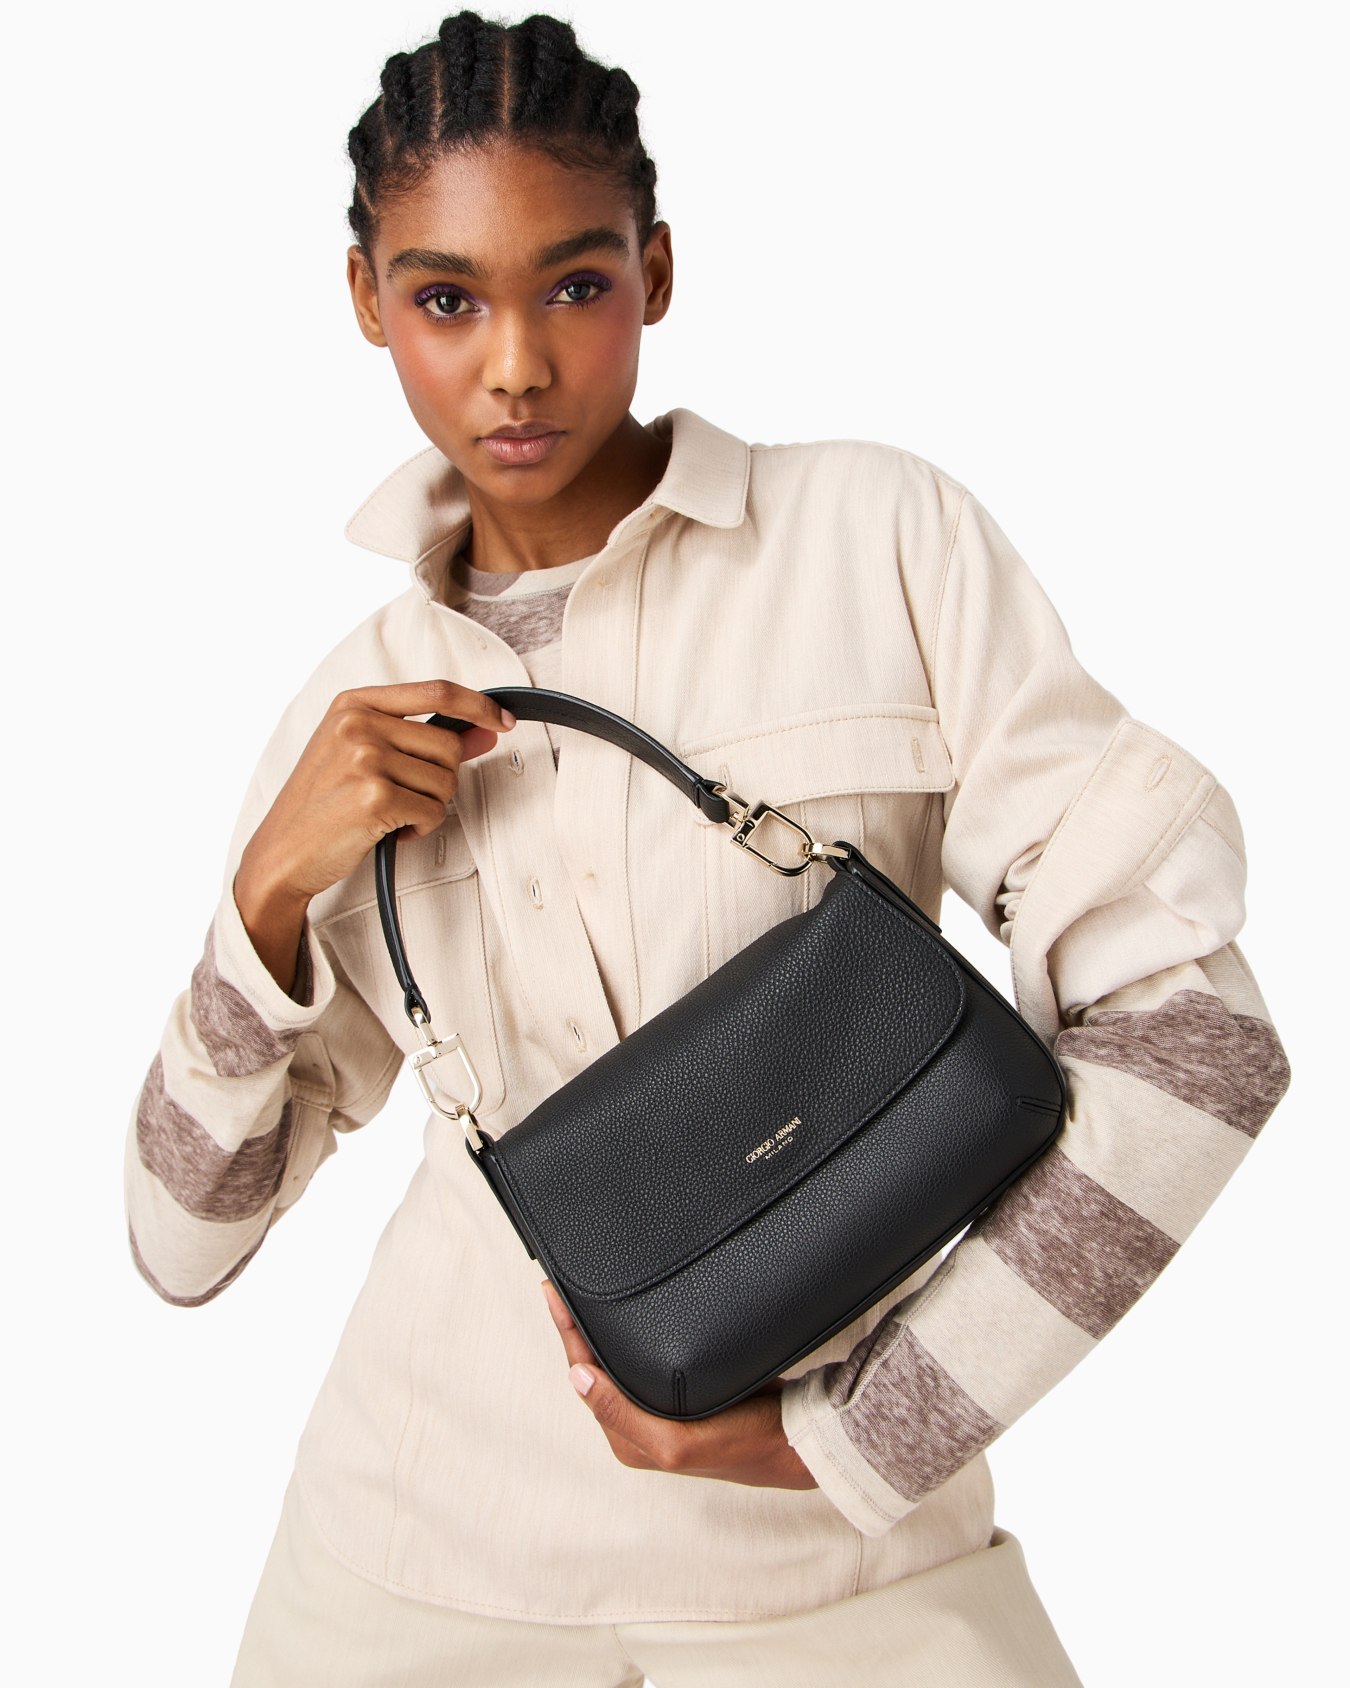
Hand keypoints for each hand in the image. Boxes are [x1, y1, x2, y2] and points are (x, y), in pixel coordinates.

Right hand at [238, 679, 514, 907]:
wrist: (281, 852)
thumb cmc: (322, 806)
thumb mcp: (366, 758)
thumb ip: (425, 739)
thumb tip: (485, 731)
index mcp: (353, 704)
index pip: (436, 691)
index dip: (478, 705)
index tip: (502, 720)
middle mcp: (357, 724)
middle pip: (448, 744)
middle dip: (439, 779)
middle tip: (402, 797)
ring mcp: (365, 758)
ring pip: (446, 780)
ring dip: (428, 806)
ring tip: (389, 814)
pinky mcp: (374, 796)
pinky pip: (434, 811)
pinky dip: (420, 828)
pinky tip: (388, 830)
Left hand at [540, 1279, 818, 1490]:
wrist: (797, 1438)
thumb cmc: (742, 1445)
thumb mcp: (677, 1441)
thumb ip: (623, 1414)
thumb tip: (577, 1378)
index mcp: (627, 1438)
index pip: (583, 1374)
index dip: (566, 1332)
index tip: (553, 1292)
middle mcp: (637, 1424)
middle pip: (595, 1365)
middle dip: (577, 1328)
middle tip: (561, 1285)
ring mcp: (659, 1409)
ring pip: (618, 1360)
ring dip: (601, 1328)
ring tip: (583, 1292)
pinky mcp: (681, 1393)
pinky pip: (644, 1357)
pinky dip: (630, 1332)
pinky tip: (629, 1312)